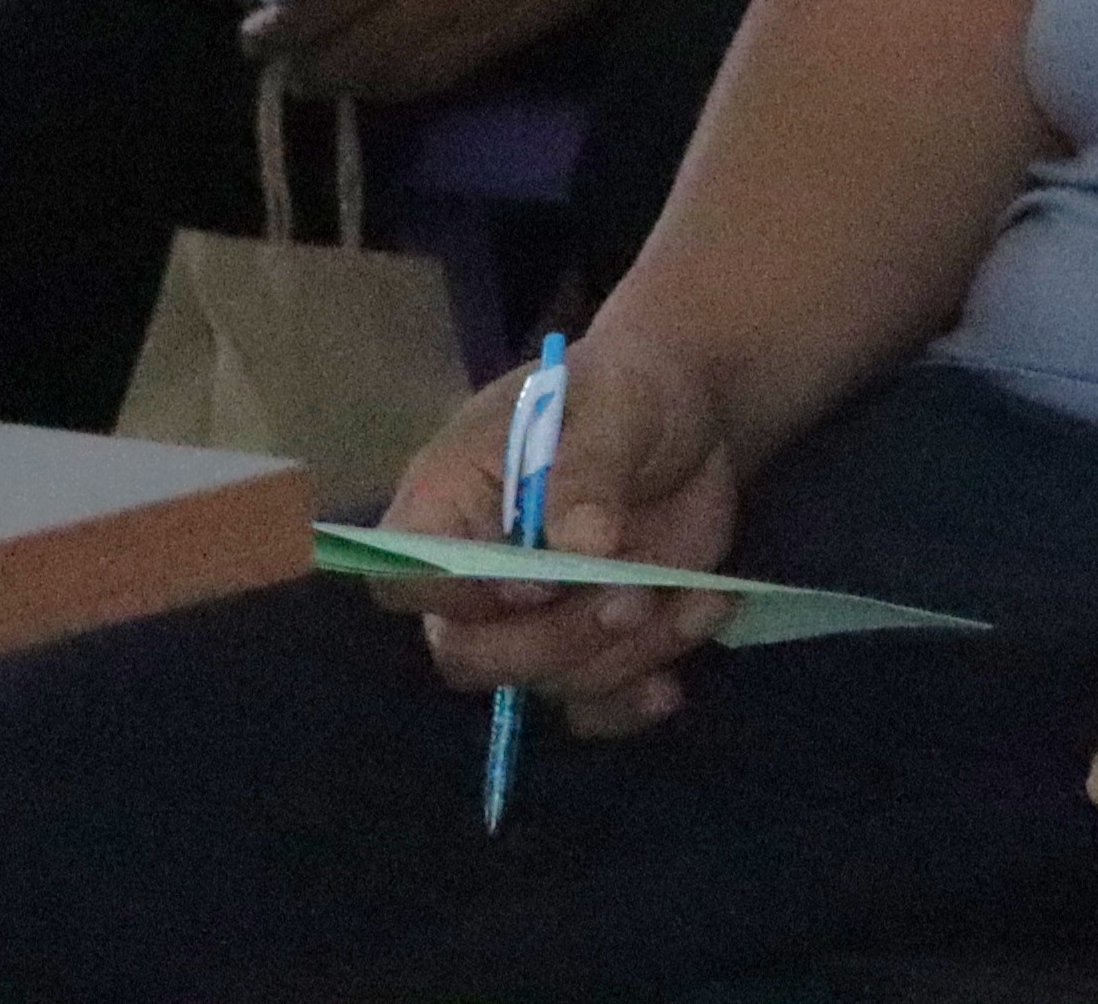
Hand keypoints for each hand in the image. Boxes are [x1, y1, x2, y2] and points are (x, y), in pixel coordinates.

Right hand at [375, 333, 746, 734]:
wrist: (690, 414)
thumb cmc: (628, 393)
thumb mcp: (614, 406)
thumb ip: (589, 471)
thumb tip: (580, 545)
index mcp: (445, 507)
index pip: (402, 581)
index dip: (458, 598)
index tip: (538, 579)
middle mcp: (474, 579)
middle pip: (469, 655)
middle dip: (553, 642)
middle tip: (631, 600)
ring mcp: (531, 620)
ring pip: (544, 683)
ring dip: (622, 658)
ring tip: (695, 597)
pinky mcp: (587, 643)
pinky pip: (589, 704)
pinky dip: (632, 699)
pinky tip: (671, 684)